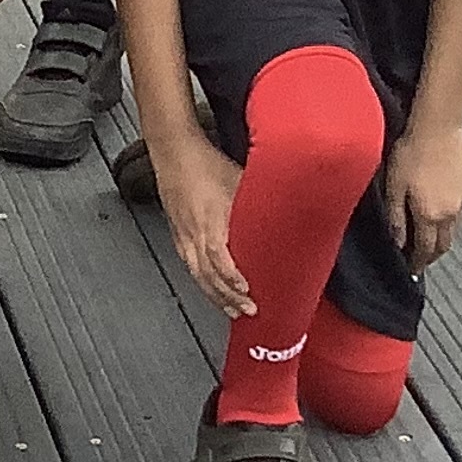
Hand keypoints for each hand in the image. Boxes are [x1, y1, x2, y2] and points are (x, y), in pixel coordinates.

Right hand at [149, 133, 254, 318]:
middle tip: (248, 311)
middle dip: (228, 296)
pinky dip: (201, 282)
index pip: (217, 255)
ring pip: (197, 274)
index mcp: (211, 217)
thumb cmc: (206, 162)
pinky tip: (211, 291)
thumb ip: (258, 200)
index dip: (231, 276)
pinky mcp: (177, 234)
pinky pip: (188, 265)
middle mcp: (194, 230)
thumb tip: (287, 211)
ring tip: (232, 310)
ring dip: (215, 295)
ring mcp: (183, 234)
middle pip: (208, 273)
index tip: (246, 289)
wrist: (174, 151)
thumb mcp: (238, 178)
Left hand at [383, 120, 461, 271]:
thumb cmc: (411, 152)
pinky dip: (447, 225)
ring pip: (452, 232)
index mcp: (429, 215)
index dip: (418, 262)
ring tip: (427, 241)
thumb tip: (398, 241)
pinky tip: (437, 217)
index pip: (424, 249)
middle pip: (443, 245)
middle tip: (419, 260)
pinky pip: (457, 216)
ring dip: (440, 241)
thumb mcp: (394, 185)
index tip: (411, 269)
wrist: (438, 127)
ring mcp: (460, 201)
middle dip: (431, 256)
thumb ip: (396, 217)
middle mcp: (448, 214)